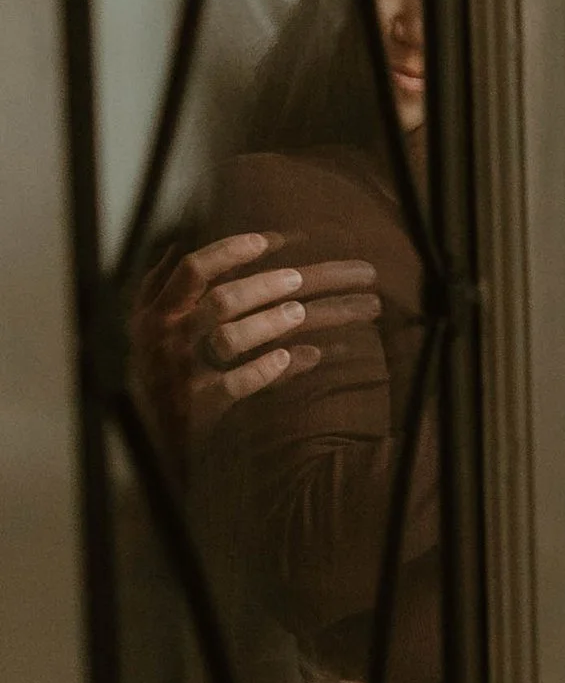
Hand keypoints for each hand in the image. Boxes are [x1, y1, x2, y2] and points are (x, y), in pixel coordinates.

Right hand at [131, 233, 380, 453]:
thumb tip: (178, 244)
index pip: (192, 269)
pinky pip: (238, 383)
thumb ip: (159, 288)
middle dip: (264, 285)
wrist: (156, 441)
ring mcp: (180, 374)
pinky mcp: (198, 406)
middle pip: (220, 299)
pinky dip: (269, 369)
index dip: (231, 250)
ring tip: (299, 313)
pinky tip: (296, 357)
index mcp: (153, 314)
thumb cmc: (160, 373)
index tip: (266, 241)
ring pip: (230, 338)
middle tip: (297, 278)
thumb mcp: (147, 329)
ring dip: (269, 322)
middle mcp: (163, 339)